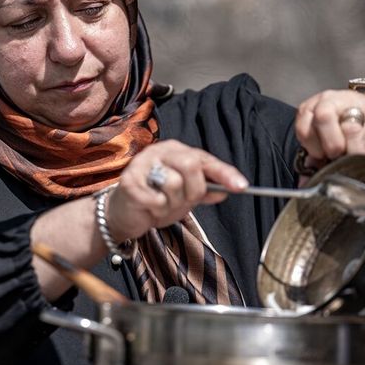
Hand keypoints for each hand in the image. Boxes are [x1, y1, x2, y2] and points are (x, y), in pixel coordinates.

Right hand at [106, 140, 247, 241]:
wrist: (123, 214)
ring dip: (172, 203)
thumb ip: (205, 191)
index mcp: (174, 150)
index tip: (242, 187)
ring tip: (161, 203)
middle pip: (190, 165)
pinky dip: (158, 210)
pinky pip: (157, 199)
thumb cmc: (155, 200)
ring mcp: (142, 165)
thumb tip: (226, 190)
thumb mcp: (185, 196)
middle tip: (183, 200)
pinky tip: (149, 207)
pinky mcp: (129, 182)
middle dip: (193, 190)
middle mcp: (158, 152)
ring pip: (174, 183)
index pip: (204, 159)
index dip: (224, 173)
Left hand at [295, 89, 364, 175]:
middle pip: (324, 117)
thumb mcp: (323, 141)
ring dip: (350, 150)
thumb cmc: (341, 130)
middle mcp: (329, 100)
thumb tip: (305, 183)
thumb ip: (313, 161)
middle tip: (337, 155)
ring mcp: (353, 102)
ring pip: (350, 128)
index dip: (312, 147)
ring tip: (352, 156)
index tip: (321, 157)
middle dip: (331, 144)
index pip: (304, 127)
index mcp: (311, 109)